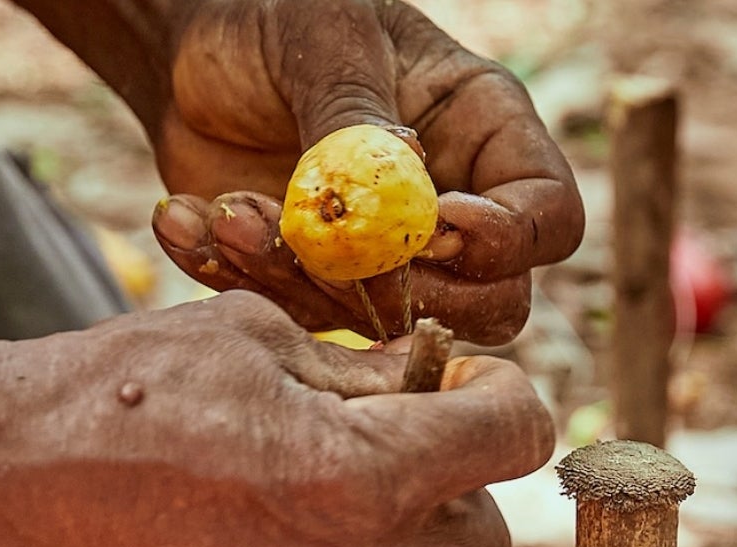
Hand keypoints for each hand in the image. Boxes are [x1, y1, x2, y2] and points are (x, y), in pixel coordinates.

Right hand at [0, 293, 552, 546]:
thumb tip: (436, 385)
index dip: (501, 397)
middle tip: (392, 454)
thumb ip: (361, 373)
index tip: (465, 387)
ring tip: (367, 534)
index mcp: (360, 471)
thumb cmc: (112, 393)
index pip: (516, 435)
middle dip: (455, 487)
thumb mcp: (250, 341)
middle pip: (485, 540)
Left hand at [144, 0, 580, 345]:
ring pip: (388, 326)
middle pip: (493, 304)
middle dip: (410, 292)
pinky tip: (189, 221)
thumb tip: (405, 180)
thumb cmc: (276, 18)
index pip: (548, 217)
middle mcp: (454, 207)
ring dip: (302, 284)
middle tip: (326, 249)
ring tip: (229, 212)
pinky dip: (241, 282)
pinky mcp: (319, 286)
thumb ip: (359, 111)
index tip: (435, 223)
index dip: (508, 240)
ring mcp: (388, 259)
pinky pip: (301, 322)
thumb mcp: (324, 37)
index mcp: (487, 135)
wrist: (188, 52)